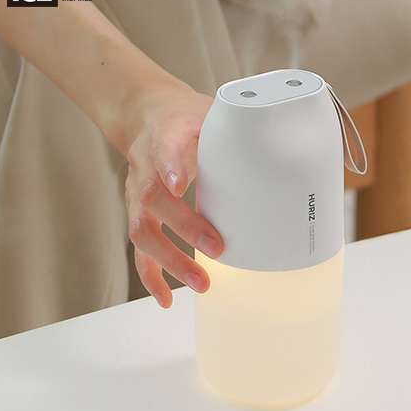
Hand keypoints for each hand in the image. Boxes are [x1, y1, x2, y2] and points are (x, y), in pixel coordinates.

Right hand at [124, 88, 223, 307]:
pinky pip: (138, 248)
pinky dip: (150, 275)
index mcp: (162, 137)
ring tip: (201, 282)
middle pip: (152, 199)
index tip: (180, 184)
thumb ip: (230, 131)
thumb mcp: (206, 113)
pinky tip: (167, 297)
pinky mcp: (137, 213)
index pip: (161, 151)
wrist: (148, 117)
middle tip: (217, 248)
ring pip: (141, 230)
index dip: (169, 167)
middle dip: (184, 227)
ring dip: (169, 260)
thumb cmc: (184, 119)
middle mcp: (143, 167)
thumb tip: (274, 150)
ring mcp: (136, 193)